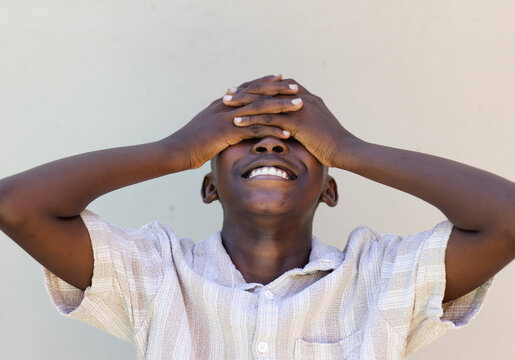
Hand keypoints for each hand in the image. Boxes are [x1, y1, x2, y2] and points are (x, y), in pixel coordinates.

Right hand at [171, 74, 302, 168]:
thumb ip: (222, 120)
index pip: (248, 88)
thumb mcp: (208, 126)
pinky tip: (288, 132)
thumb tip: (233, 121)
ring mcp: (227, 117)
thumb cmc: (193, 142)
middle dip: (279, 90)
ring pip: (260, 109)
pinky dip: (273, 130)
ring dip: (282, 107)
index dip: (265, 82)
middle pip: (258, 93)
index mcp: (223, 102)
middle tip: (297, 87)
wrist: (177, 150)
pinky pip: (255, 130)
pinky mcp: (228, 132)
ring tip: (299, 106)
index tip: (281, 78)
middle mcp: (227, 105)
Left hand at [223, 79, 358, 166]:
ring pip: (266, 102)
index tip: (242, 90)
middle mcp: (302, 98)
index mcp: (306, 97)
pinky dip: (252, 120)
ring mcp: (299, 108)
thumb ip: (303, 122)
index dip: (259, 87)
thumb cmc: (332, 143)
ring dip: (244, 103)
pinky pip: (269, 119)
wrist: (346, 150)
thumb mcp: (316, 127)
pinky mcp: (297, 122)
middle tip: (228, 93)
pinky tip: (237, 123)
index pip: (277, 86)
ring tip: (226, 104)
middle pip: (268, 89)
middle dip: (246, 90)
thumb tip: (291, 127)